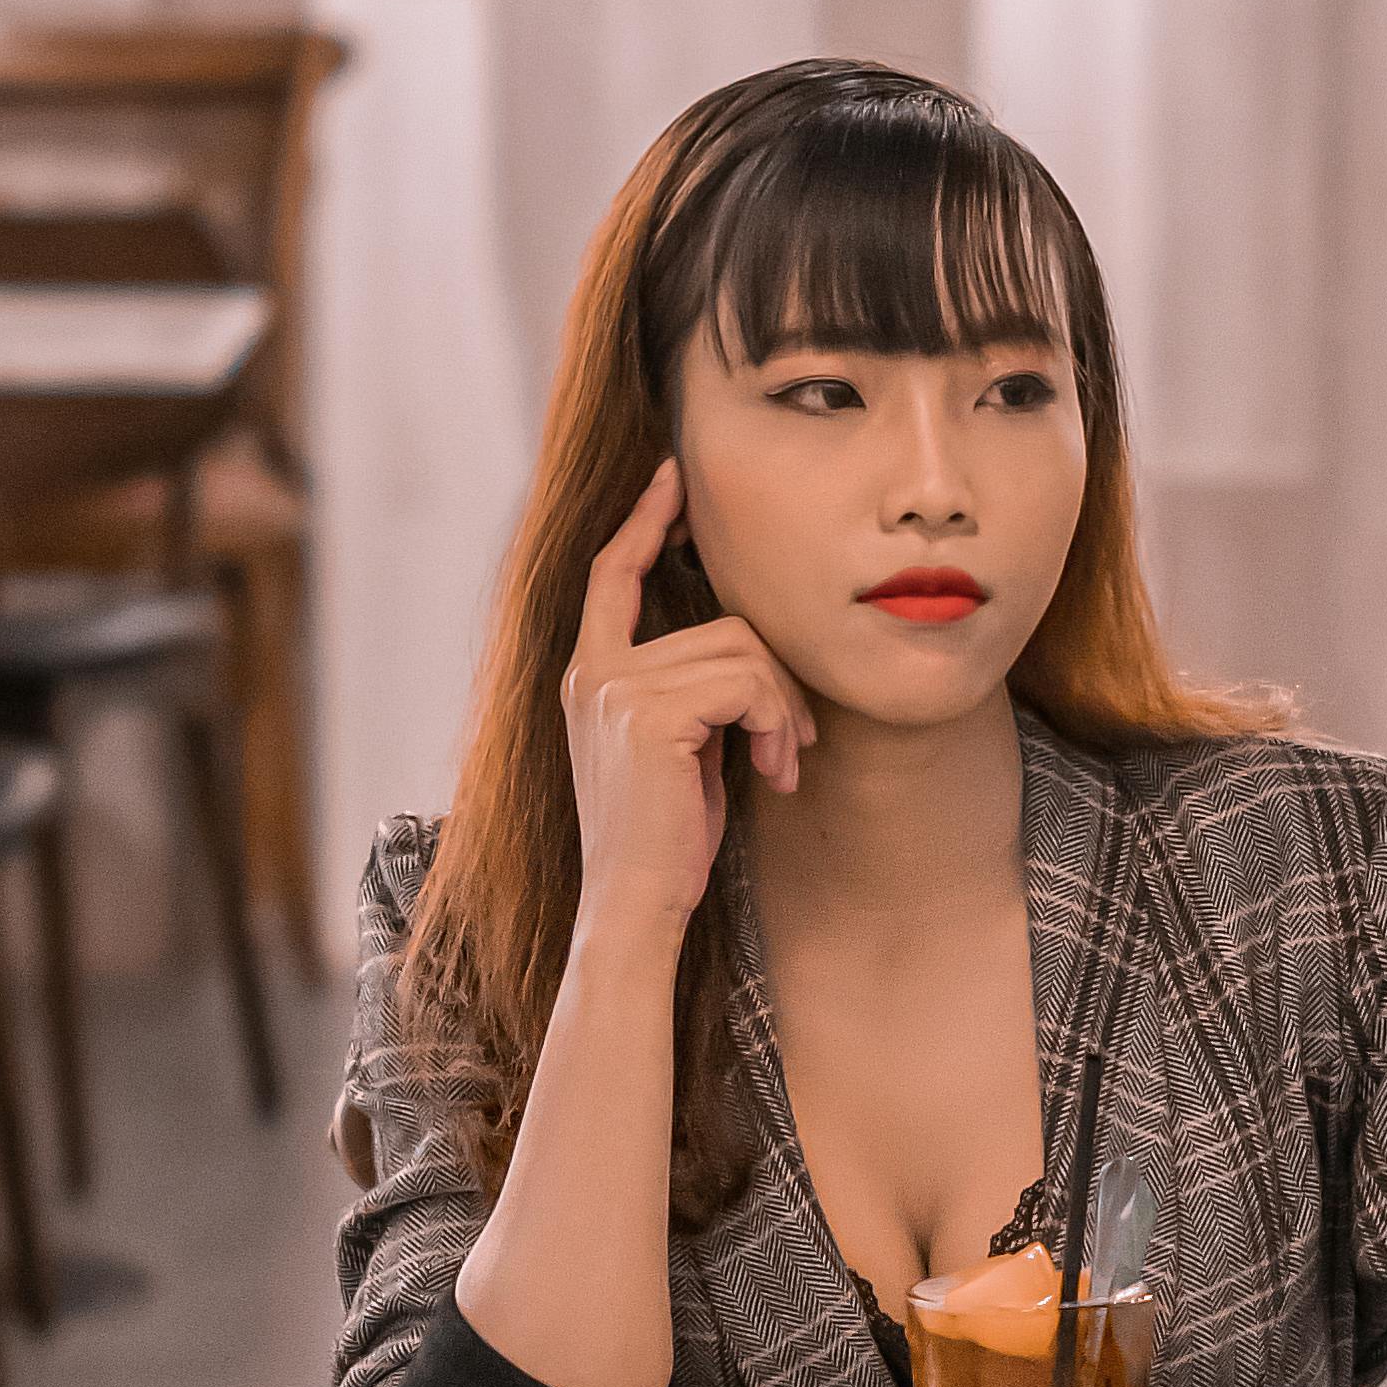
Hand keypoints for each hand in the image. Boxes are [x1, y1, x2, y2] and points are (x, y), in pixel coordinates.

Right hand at [563, 460, 813, 953]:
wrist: (634, 910)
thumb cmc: (667, 844)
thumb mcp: (680, 752)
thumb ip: (693, 692)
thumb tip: (753, 649)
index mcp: (589, 676)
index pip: (610, 575)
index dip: (642, 522)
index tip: (672, 477)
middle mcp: (592, 673)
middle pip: (722, 624)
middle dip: (777, 681)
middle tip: (796, 744)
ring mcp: (614, 689)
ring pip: (743, 652)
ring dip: (784, 710)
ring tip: (784, 766)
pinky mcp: (648, 714)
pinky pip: (746, 683)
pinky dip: (777, 724)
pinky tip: (774, 773)